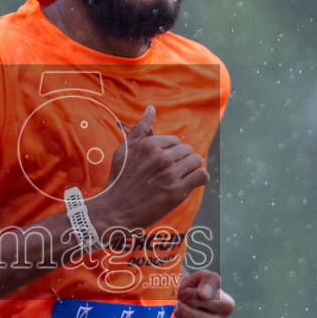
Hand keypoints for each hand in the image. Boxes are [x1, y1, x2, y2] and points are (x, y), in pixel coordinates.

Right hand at [90, 106, 208, 234]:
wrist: (115, 209)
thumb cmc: (119, 179)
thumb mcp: (124, 150)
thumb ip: (140, 128)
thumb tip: (151, 108)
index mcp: (149, 144)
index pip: (175, 141)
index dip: (171, 153)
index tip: (163, 165)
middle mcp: (161, 157)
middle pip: (187, 150)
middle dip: (182, 161)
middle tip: (171, 174)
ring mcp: (170, 174)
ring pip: (196, 161)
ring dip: (192, 169)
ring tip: (182, 178)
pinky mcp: (177, 191)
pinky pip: (201, 175)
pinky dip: (201, 178)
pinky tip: (194, 183)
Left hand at [172, 269, 232, 317]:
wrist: (185, 305)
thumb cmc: (195, 289)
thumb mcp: (203, 277)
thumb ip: (208, 280)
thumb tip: (203, 294)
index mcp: (227, 305)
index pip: (200, 298)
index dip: (186, 294)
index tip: (184, 293)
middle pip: (189, 314)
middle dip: (179, 308)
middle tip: (179, 307)